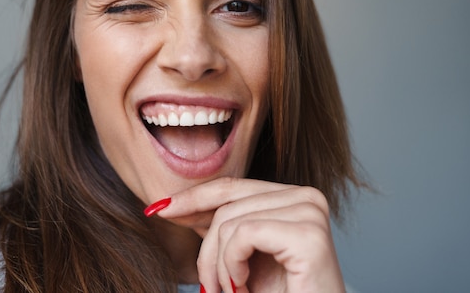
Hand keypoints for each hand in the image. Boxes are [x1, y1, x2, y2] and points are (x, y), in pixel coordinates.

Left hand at [154, 177, 344, 292]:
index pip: (232, 187)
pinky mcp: (309, 235)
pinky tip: (244, 285)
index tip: (159, 209)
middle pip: (227, 203)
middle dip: (207, 249)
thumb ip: (219, 226)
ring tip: (234, 291)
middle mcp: (307, 197)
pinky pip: (244, 234)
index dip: (193, 197)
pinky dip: (232, 266)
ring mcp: (310, 212)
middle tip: (212, 288)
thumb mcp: (240, 257)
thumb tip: (172, 204)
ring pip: (231, 221)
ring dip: (220, 266)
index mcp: (293, 196)